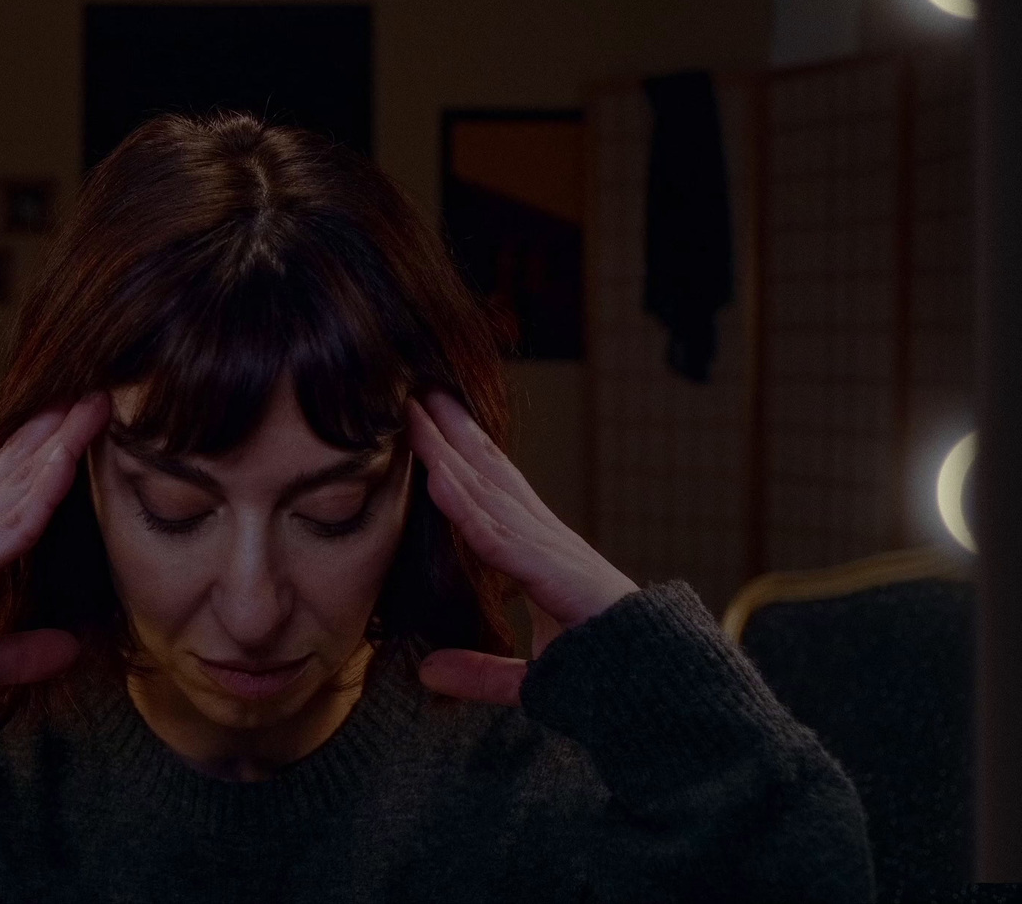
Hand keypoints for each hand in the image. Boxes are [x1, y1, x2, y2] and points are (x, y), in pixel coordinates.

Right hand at [0, 392, 110, 687]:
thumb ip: (18, 653)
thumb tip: (71, 647)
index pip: (4, 488)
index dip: (39, 452)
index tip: (74, 419)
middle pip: (15, 470)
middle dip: (55, 429)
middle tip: (94, 389)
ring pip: (20, 484)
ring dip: (60, 443)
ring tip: (94, 403)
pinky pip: (12, 522)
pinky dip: (42, 488)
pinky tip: (68, 460)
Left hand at [404, 390, 638, 705]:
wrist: (662, 689)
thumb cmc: (605, 676)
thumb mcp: (529, 677)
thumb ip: (479, 672)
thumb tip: (427, 672)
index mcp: (543, 555)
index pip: (497, 493)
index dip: (464, 456)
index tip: (431, 422)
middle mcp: (546, 541)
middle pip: (491, 474)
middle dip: (454, 432)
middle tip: (416, 388)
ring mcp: (550, 553)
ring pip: (487, 493)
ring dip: (448, 452)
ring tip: (415, 412)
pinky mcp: (553, 576)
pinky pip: (496, 536)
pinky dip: (464, 505)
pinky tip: (436, 476)